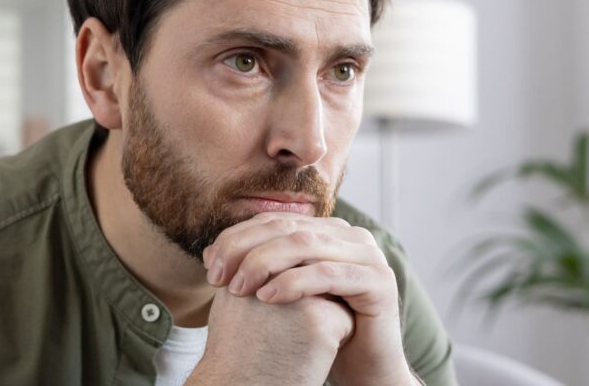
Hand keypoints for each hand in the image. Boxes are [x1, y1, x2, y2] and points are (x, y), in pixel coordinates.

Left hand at [202, 212, 415, 384]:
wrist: (364, 368)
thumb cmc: (320, 333)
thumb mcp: (284, 295)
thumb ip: (255, 269)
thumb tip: (209, 253)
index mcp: (328, 232)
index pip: (275, 220)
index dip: (238, 238)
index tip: (210, 266)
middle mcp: (350, 236)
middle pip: (288, 228)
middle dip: (246, 249)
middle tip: (218, 277)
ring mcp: (368, 255)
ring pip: (306, 245)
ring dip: (265, 263)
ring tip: (238, 289)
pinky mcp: (379, 281)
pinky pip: (329, 274)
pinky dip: (295, 282)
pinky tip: (268, 298)